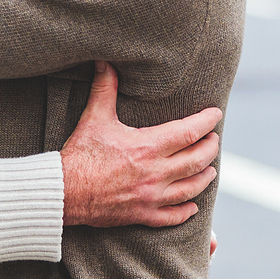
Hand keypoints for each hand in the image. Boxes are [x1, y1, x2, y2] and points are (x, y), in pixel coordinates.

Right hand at [61, 60, 220, 226]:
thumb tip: (105, 62)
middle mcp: (156, 172)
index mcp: (148, 146)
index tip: (216, 115)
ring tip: (211, 170)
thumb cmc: (80, 153)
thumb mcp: (95, 117)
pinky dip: (186, 211)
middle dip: (210, 149)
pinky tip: (193, 207)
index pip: (189, 132)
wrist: (63, 191)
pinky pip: (172, 216)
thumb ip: (105, 88)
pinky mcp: (142, 215)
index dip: (206, 122)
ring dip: (204, 178)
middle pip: (197, 160)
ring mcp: (151, 196)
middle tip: (214, 141)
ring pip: (190, 189)